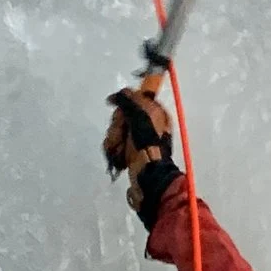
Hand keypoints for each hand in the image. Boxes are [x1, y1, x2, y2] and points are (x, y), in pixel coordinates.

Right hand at [103, 82, 178, 227]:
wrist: (147, 177)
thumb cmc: (147, 146)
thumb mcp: (141, 116)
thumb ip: (130, 100)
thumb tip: (120, 94)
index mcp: (156, 113)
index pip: (134, 97)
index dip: (125, 104)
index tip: (122, 111)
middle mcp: (148, 124)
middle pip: (121, 114)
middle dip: (118, 125)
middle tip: (123, 135)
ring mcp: (138, 138)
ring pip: (115, 129)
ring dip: (114, 139)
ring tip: (121, 149)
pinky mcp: (129, 151)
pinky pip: (114, 143)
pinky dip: (113, 149)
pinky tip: (119, 156)